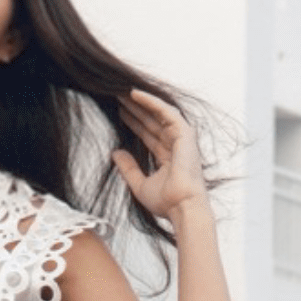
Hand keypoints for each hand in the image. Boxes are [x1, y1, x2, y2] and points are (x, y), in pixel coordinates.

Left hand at [111, 88, 207, 222]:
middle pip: (151, 122)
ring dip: (140, 103)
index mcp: (167, 157)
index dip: (134, 123)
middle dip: (135, 109)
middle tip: (117, 97)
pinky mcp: (184, 133)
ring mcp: (181, 138)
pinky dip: (150, 102)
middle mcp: (175, 145)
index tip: (119, 113)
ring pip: (157, 114)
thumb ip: (128, 168)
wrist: (182, 207)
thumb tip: (115, 153)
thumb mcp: (139, 184)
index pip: (148, 134)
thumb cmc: (166, 202)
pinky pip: (165, 111)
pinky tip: (135, 94)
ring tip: (122, 93)